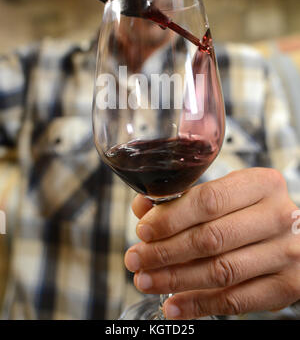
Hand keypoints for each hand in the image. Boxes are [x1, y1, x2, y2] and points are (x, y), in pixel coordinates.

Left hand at [124, 168, 299, 318]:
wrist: (295, 236)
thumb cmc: (252, 211)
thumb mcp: (226, 194)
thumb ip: (185, 199)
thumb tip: (143, 209)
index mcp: (262, 184)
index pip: (210, 200)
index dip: (171, 217)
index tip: (143, 230)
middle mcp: (279, 216)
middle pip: (212, 238)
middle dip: (165, 251)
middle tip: (135, 258)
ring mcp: (286, 253)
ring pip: (221, 271)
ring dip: (175, 279)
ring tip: (145, 280)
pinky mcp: (286, 286)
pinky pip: (235, 299)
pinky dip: (198, 304)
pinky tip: (173, 304)